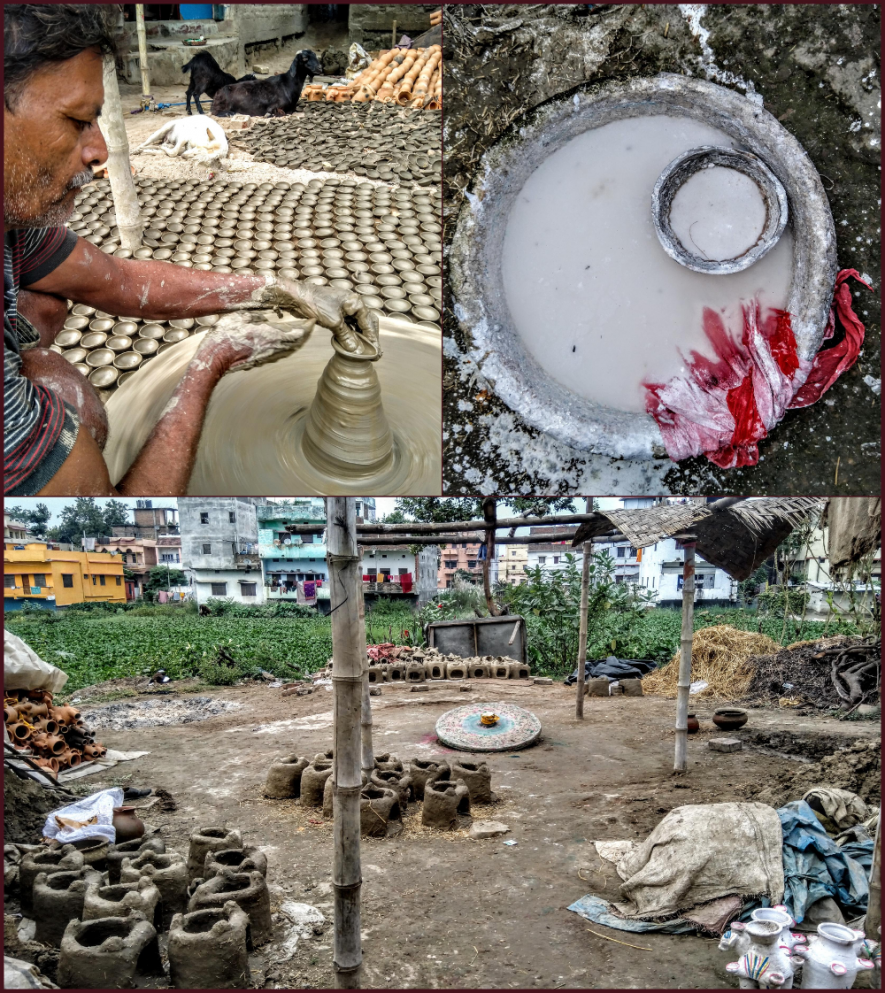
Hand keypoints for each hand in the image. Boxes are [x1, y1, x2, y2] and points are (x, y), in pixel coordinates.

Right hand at [196, 312, 314, 373]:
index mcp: (271, 335)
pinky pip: (281, 354)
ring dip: (298, 342)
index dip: (308, 326)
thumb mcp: (241, 317)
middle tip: (310, 326)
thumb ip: (258, 314)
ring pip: (290, 350)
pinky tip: (285, 343)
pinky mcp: (262, 361)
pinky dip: (288, 347)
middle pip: (297, 343)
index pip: (298, 332)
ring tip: (301, 333)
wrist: (215, 359)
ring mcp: (268, 357)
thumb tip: (269, 309)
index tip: (312, 319)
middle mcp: (274, 348)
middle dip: (305, 334)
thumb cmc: (226, 335)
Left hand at [261, 277, 380, 356]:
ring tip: (364, 351)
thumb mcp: (334, 323)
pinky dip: (351, 335)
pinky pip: (348, 325)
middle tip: (373, 353)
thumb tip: (355, 349)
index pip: (369, 323)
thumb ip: (346, 336)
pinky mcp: (337, 313)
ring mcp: (345, 308)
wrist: (298, 296)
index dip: (372, 338)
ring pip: (357, 325)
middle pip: (366, 323)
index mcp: (356, 302)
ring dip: (361, 337)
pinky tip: (352, 345)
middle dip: (369, 338)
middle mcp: (353, 304)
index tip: (375, 351)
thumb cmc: (316, 304)